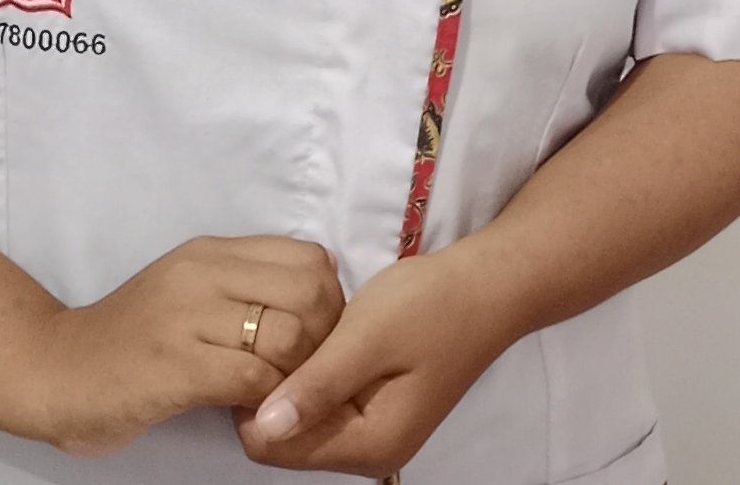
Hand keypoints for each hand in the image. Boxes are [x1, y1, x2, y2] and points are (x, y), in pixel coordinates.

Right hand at [25, 235, 345, 457]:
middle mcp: (201, 273)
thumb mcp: (188, 291)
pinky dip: (264, 401)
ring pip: (288, 336)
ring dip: (293, 375)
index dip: (327, 303)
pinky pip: (253, 378)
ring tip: (270, 392)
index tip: (309, 338)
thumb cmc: (131, 339)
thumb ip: (244, 283)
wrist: (56, 371)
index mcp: (210, 252)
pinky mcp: (174, 366)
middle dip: (320, 340)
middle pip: (311, 293)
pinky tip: (245, 410)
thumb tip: (321, 291)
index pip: (309, 258)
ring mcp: (186, 318)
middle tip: (295, 371)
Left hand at [232, 243, 516, 476]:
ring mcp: (374, 432)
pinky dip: (312, 372)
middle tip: (278, 330)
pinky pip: (323, 402)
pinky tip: (321, 335)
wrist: (486, 286)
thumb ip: (315, 386)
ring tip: (303, 330)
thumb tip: (263, 427)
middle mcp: (371, 452)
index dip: (253, 399)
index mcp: (370, 445)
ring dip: (293, 378)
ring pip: (301, 418)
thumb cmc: (429, 306)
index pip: (275, 447)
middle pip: (286, 438)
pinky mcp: (375, 407)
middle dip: (273, 389)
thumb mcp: (366, 338)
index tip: (255, 347)